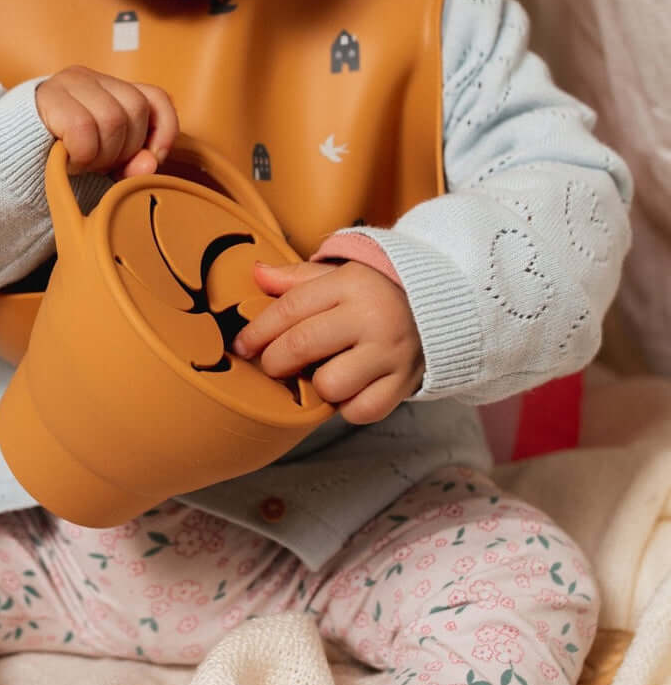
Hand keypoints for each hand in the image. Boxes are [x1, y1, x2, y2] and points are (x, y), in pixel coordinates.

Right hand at [36, 65, 179, 179]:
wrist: (2, 155)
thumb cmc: (58, 159)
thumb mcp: (102, 162)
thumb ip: (130, 164)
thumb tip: (150, 163)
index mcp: (110, 89)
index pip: (156, 99)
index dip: (164, 131)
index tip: (153, 158)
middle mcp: (92, 78)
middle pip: (135, 110)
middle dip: (124, 149)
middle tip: (98, 165)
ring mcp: (69, 83)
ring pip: (112, 118)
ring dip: (101, 154)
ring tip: (81, 164)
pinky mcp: (48, 97)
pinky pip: (83, 128)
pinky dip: (82, 154)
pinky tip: (69, 162)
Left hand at [231, 259, 423, 424]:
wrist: (442, 307)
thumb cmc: (376, 294)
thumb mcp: (339, 276)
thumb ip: (295, 278)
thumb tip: (256, 273)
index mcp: (351, 284)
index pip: (289, 309)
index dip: (257, 332)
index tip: (242, 346)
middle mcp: (373, 317)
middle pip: (300, 346)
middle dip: (274, 361)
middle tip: (273, 364)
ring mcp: (391, 353)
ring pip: (329, 385)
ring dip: (317, 384)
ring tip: (322, 371)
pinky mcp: (404, 384)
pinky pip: (359, 411)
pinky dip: (348, 405)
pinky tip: (349, 387)